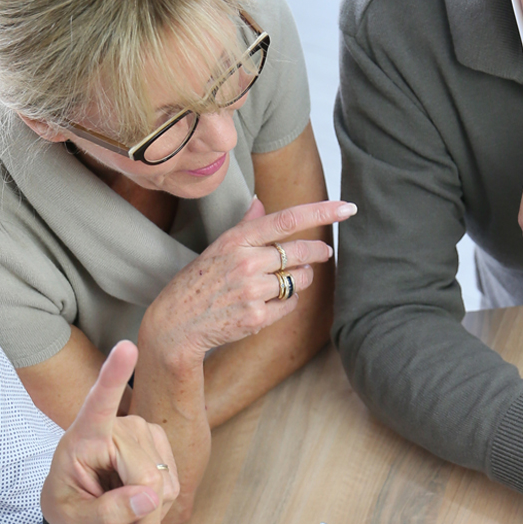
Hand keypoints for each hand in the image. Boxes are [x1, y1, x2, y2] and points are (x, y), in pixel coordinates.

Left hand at [41, 341, 179, 523]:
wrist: (80, 502)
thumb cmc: (68, 502)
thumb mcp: (72, 517)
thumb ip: (106, 512)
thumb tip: (150, 497)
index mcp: (84, 434)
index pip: (98, 403)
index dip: (114, 376)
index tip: (126, 347)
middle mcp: (119, 425)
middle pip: (146, 475)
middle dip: (138, 514)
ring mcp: (143, 430)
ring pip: (164, 483)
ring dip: (149, 510)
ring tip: (123, 508)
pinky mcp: (160, 441)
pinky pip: (173, 483)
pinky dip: (159, 503)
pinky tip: (138, 499)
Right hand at [139, 197, 354, 365]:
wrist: (176, 323)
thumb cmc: (199, 282)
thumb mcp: (217, 247)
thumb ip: (244, 224)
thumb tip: (260, 200)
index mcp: (237, 239)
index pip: (287, 219)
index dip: (321, 212)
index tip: (346, 208)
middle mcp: (246, 262)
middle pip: (301, 252)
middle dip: (318, 252)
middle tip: (324, 252)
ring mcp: (252, 291)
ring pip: (300, 280)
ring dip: (300, 280)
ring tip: (281, 281)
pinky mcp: (256, 317)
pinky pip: (290, 304)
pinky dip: (286, 302)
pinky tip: (268, 303)